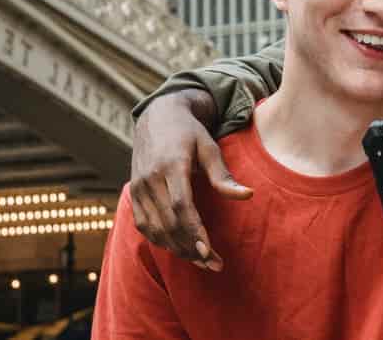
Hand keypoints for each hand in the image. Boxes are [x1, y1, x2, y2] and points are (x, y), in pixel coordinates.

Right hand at [129, 89, 251, 270]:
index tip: (209, 251)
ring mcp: (138, 188)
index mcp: (171, 165)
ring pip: (155, 229)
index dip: (193, 231)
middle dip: (191, 248)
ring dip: (178, 249)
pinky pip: (145, 226)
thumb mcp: (210, 147)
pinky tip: (181, 249)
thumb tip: (248, 196)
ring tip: (203, 262)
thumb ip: (224, 175)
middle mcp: (150, 179)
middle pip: (168, 223)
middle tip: (214, 264)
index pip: (180, 206)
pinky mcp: (134, 194)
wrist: (156, 117)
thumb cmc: (189, 133)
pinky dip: (162, 241)